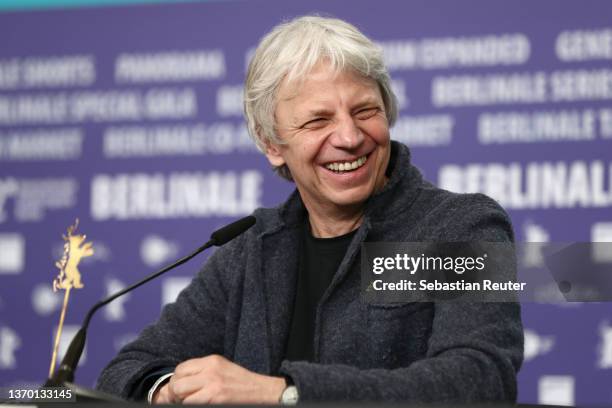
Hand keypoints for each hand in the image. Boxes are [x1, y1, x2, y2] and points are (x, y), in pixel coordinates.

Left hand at [154, 355, 286, 403]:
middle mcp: (210, 370)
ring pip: (180, 394)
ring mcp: (212, 384)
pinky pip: (191, 404)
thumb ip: (202, 373)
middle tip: (183, 400)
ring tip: (194, 403)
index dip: (177, 382)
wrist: (263, 392)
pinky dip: (192, 406)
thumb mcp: (222, 370)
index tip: (179, 391)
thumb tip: (176, 387)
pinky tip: (202, 404)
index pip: (181, 369)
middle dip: (176, 394)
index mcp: (212, 361)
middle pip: (177, 382)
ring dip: (183, 401)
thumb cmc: (243, 384)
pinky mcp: (215, 398)